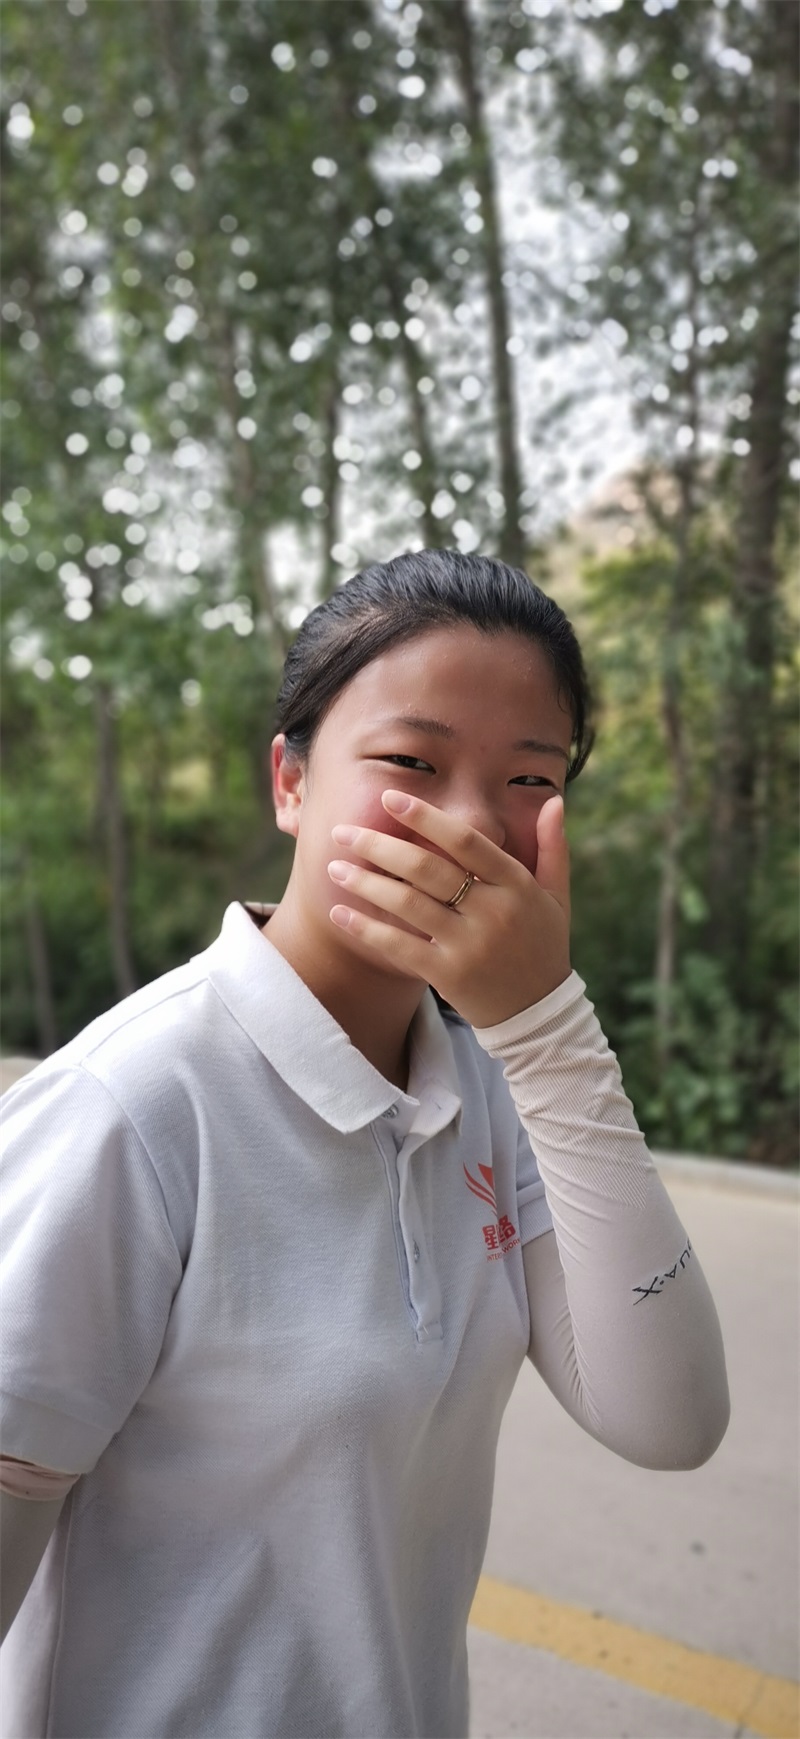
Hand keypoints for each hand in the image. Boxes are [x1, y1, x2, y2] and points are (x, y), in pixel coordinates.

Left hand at [327, 789, 570, 1027]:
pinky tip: (339, 912)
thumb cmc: (544, 946)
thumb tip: (554, 801)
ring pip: (408, 903)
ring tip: (335, 868)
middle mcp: (493, 911)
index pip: (466, 841)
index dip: (425, 817)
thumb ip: (552, 847)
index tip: (390, 799)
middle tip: (344, 832)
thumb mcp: (557, 896)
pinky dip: (366, 928)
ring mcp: (469, 945)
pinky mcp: (448, 975)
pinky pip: (399, 946)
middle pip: (427, 868)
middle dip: (380, 846)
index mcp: (517, 885)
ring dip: (365, 883)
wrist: (539, 1014)